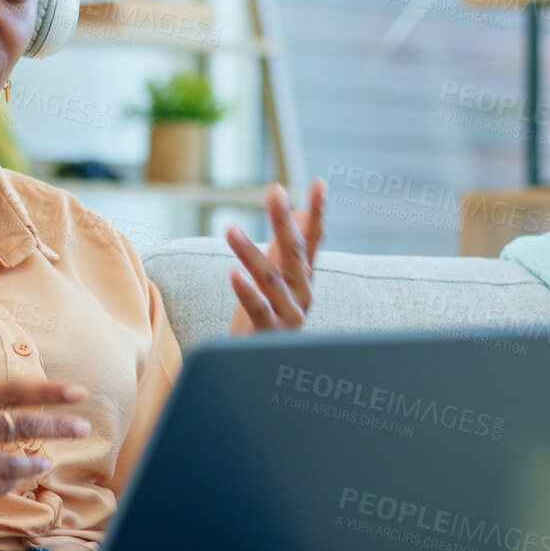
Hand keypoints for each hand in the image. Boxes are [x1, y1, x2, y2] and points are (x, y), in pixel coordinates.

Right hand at [0, 304, 90, 511]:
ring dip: (35, 462)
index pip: (9, 393)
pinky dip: (8, 483)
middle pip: (19, 429)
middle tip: (83, 429)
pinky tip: (19, 478)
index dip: (47, 392)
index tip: (77, 393)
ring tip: (52, 460)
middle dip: (56, 428)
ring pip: (10, 463)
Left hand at [227, 178, 326, 334]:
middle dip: (284, 222)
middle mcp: (303, 295)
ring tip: (229, 228)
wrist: (257, 367)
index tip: (319, 183)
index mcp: (304, 279)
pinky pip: (258, 309)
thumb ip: (287, 250)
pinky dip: (246, 291)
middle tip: (274, 190)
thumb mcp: (276, 281)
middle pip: (295, 253)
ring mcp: (289, 315)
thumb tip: (300, 213)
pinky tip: (232, 272)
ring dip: (250, 252)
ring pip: (271, 279)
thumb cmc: (266, 319)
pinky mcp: (270, 334)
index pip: (313, 241)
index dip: (317, 212)